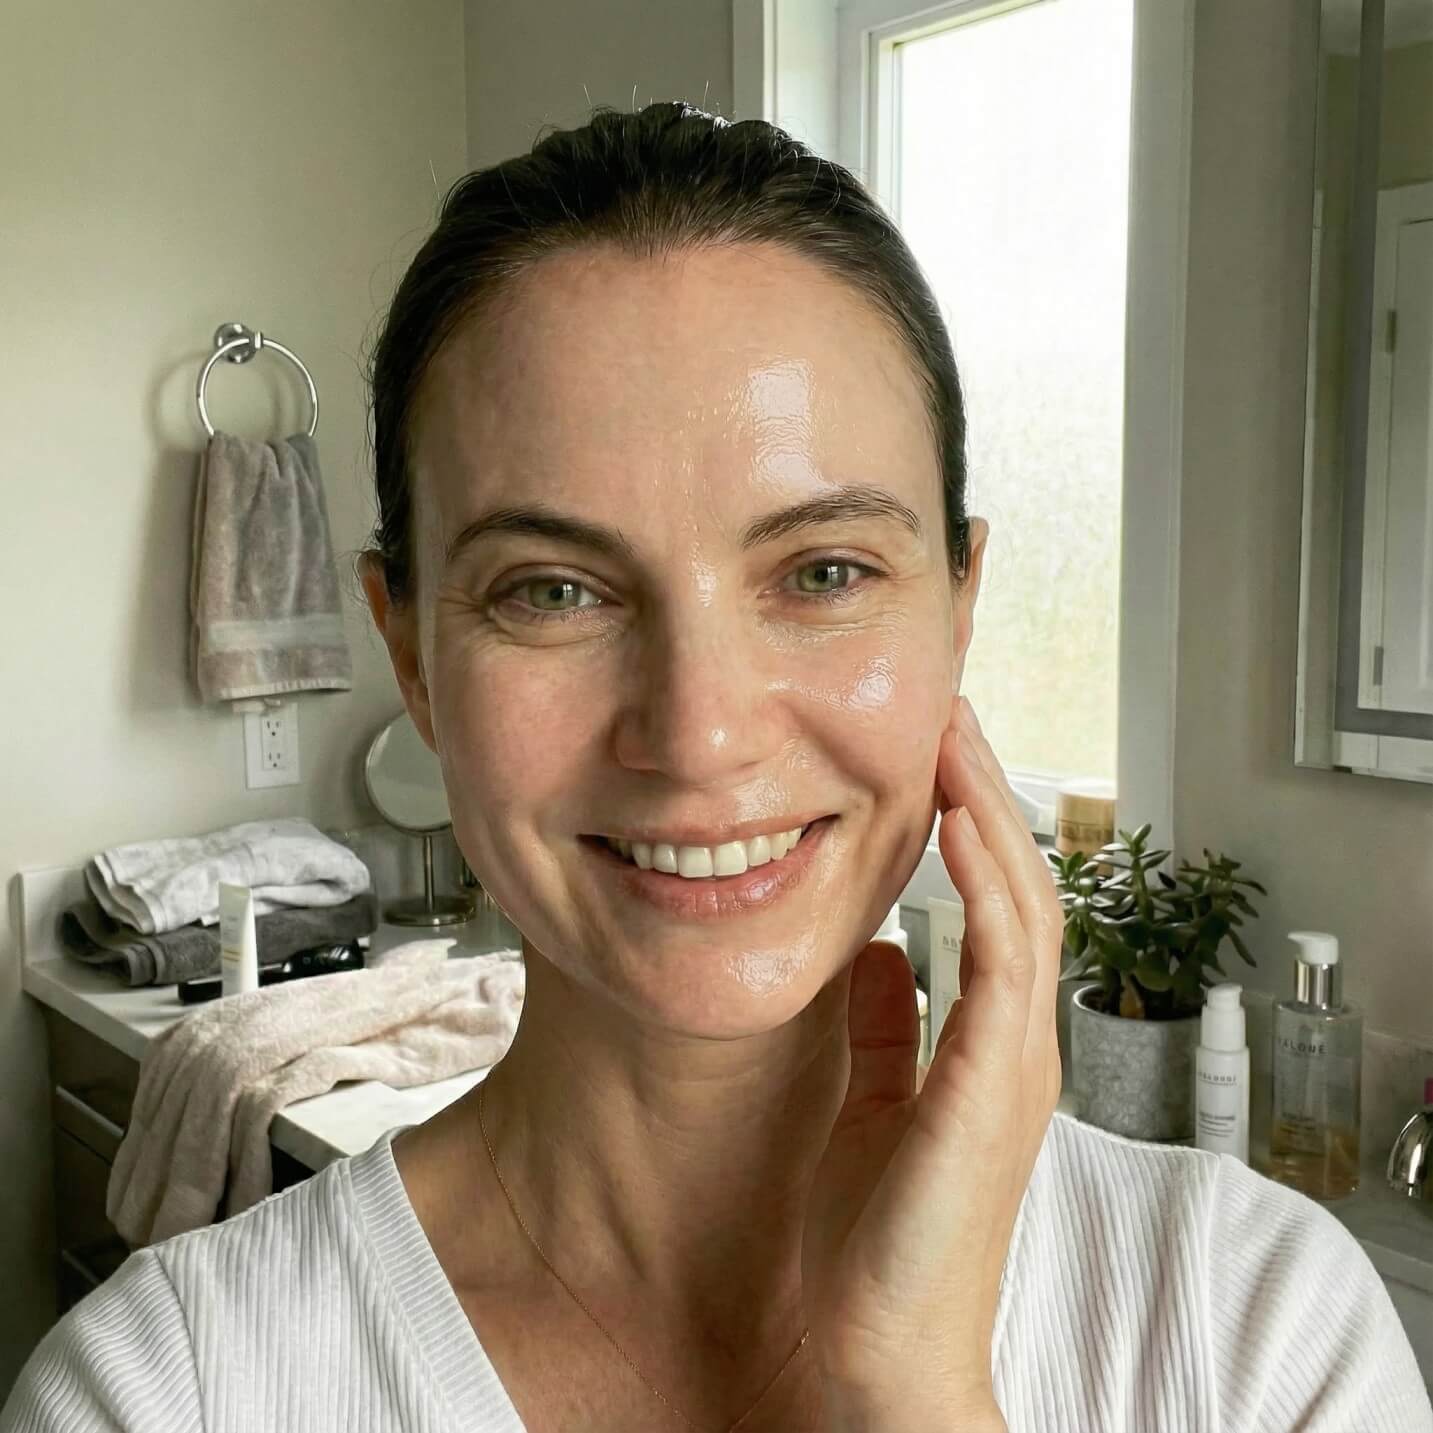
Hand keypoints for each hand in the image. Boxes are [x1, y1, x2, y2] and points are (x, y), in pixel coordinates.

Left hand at [803, 694, 1062, 1430]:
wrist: (878, 1356)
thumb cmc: (875, 1241)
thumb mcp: (871, 1101)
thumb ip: (885, 1027)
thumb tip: (877, 951)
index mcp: (985, 1040)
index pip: (992, 901)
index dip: (970, 820)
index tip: (934, 750)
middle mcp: (1014, 1040)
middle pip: (1017, 883)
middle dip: (985, 791)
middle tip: (951, 710)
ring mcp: (1013, 1064)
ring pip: (1022, 906)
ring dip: (991, 816)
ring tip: (957, 739)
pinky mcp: (991, 1090)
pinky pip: (999, 970)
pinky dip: (983, 894)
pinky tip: (957, 832)